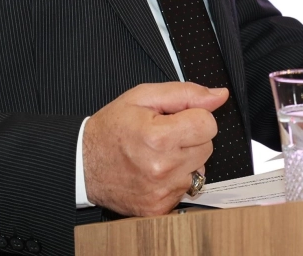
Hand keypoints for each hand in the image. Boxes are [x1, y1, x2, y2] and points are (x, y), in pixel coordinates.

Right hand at [83, 82, 227, 216]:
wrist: (83, 165)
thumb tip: (219, 97)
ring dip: (184, 159)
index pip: (208, 124)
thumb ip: (184, 94)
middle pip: (207, 146)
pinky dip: (175, 179)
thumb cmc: (111, 129)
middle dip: (190, 137)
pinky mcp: (160, 209)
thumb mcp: (141, 97)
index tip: (175, 118)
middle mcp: (162, 168)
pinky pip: (186, 188)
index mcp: (158, 136)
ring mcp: (162, 192)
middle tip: (163, 135)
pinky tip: (155, 172)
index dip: (193, 116)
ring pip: (199, 168)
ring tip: (157, 154)